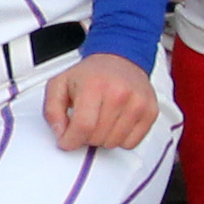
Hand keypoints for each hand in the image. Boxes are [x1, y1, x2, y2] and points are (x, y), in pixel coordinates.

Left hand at [41, 49, 160, 148]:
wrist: (120, 60)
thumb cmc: (91, 74)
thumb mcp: (59, 84)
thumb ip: (52, 111)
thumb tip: (61, 133)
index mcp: (95, 85)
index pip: (83, 126)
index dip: (70, 140)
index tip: (66, 141)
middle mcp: (119, 93)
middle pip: (97, 137)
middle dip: (85, 137)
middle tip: (85, 122)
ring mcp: (138, 103)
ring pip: (114, 143)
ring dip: (103, 138)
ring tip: (100, 120)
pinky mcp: (151, 112)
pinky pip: (131, 143)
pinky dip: (120, 139)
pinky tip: (115, 123)